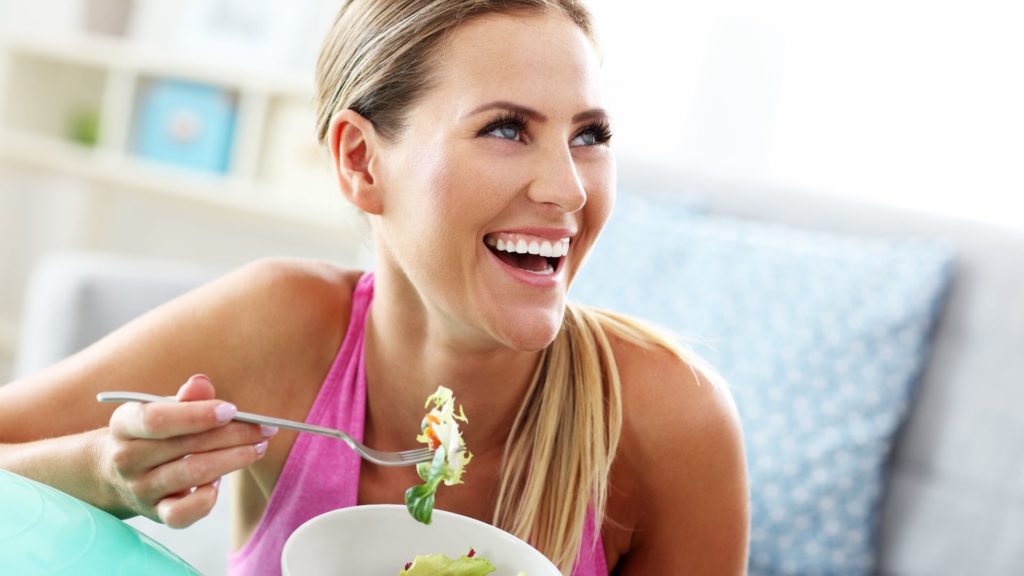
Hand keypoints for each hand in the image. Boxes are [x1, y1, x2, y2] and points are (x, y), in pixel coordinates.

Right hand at [99, 374, 275, 527]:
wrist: (115, 473)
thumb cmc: (152, 433)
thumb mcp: (161, 409)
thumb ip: (186, 398)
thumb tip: (202, 383)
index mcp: (125, 424)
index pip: (157, 419)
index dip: (197, 414)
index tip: (232, 410)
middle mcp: (127, 458)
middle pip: (184, 446)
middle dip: (232, 435)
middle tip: (265, 428)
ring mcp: (140, 489)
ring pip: (191, 475)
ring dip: (233, 460)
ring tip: (258, 447)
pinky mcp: (155, 513)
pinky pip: (182, 514)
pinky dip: (206, 499)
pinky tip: (220, 483)